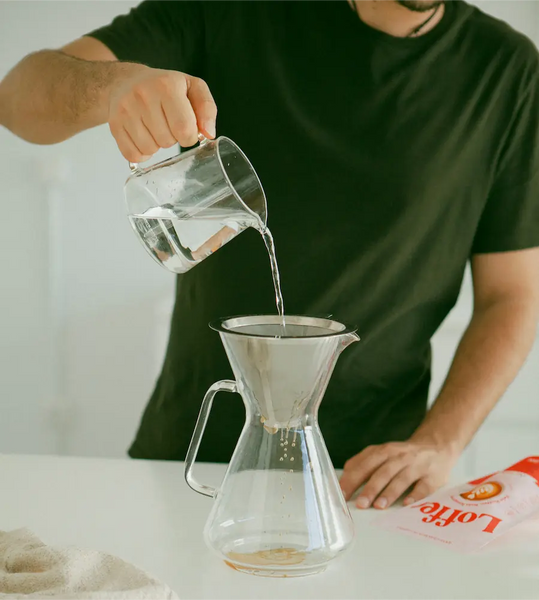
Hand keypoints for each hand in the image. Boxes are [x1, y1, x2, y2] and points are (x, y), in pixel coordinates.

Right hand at [108, 64, 216, 162]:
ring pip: (150, 149)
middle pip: (167, 141)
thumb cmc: (165, 87)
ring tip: (155, 128)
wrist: (127, 81)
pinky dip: (141, 153)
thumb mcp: (192, 88)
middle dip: (172, 138)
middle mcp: (143, 95)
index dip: (189, 136)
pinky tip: (143, 137)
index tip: (186, 129)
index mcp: (167, 85)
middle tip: (167, 124)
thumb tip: (208, 134)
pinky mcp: (114, 124)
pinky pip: (132, 154)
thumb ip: (207, 109)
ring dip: (157, 145)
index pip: (184, 129)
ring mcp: (126, 110)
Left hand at [339, 440, 458, 509]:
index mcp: (384, 451)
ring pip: (401, 478)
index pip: (365, 464)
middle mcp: (399, 456)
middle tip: (360, 504)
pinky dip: (415, 495)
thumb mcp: (382, 453)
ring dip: (389, 492)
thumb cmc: (402, 455)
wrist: (435, 446)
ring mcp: (417, 466)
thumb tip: (344, 477)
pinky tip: (406, 504)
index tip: (342, 494)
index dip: (353, 479)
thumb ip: (363, 463)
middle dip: (370, 488)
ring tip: (378, 506)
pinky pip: (424, 487)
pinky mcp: (433, 476)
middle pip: (383, 471)